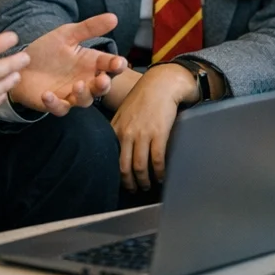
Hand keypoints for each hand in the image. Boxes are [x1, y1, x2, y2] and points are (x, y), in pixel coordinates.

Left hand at [13, 14, 126, 113]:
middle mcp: (85, 80)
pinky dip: (55, 103)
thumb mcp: (67, 34)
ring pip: (84, 100)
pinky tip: (48, 94)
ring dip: (83, 94)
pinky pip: (59, 108)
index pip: (110, 66)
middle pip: (101, 87)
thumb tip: (114, 17)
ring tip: (77, 85)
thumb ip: (89, 28)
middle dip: (104, 85)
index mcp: (91, 63)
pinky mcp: (55, 104)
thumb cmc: (48, 50)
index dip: (117, 65)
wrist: (22, 64)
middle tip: (102, 80)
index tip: (118, 63)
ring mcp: (71, 94)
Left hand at [109, 64, 195, 191]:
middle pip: (124, 167)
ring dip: (144, 181)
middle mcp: (127, 133)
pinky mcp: (159, 134)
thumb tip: (118, 149)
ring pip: (140, 167)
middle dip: (130, 183)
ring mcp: (142, 134)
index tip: (122, 182)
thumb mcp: (124, 112)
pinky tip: (162, 176)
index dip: (116, 175)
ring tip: (149, 185)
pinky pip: (157, 160)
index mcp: (117, 129)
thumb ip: (119, 130)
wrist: (161, 84)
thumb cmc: (143, 98)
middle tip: (135, 190)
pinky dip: (160, 172)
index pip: (111, 158)